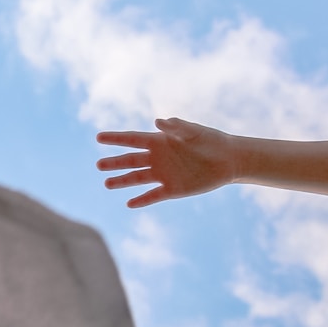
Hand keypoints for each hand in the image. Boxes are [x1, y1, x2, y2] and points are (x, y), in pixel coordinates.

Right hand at [96, 117, 235, 207]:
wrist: (228, 160)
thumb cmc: (211, 141)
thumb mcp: (194, 131)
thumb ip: (176, 127)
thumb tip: (158, 122)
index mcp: (160, 141)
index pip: (133, 139)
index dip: (115, 138)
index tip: (98, 137)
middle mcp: (157, 158)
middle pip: (131, 160)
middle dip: (115, 162)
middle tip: (99, 165)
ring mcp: (163, 174)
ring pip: (137, 178)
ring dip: (122, 181)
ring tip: (107, 183)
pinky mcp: (172, 189)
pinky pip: (153, 195)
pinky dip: (142, 200)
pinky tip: (129, 204)